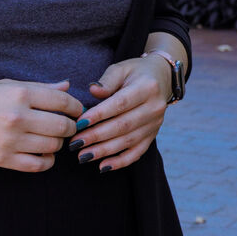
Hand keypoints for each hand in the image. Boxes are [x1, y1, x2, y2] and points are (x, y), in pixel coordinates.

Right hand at [0, 79, 82, 171]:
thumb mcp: (4, 85)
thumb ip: (38, 87)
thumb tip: (66, 86)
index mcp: (19, 93)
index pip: (63, 102)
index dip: (76, 107)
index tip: (76, 110)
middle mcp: (17, 116)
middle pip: (62, 126)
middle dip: (70, 126)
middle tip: (67, 126)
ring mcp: (10, 140)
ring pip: (52, 146)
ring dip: (58, 143)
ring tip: (52, 138)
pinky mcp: (2, 159)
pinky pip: (37, 165)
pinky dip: (47, 161)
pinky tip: (43, 154)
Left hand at [74, 57, 170, 172]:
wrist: (161, 78)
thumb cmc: (135, 72)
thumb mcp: (122, 68)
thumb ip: (107, 80)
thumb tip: (92, 90)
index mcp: (147, 87)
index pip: (120, 103)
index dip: (99, 115)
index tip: (79, 123)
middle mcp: (155, 107)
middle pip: (123, 125)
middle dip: (97, 136)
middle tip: (75, 144)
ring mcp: (156, 124)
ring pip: (128, 141)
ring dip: (104, 151)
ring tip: (83, 156)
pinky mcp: (153, 135)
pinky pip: (137, 152)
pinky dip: (120, 162)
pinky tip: (103, 166)